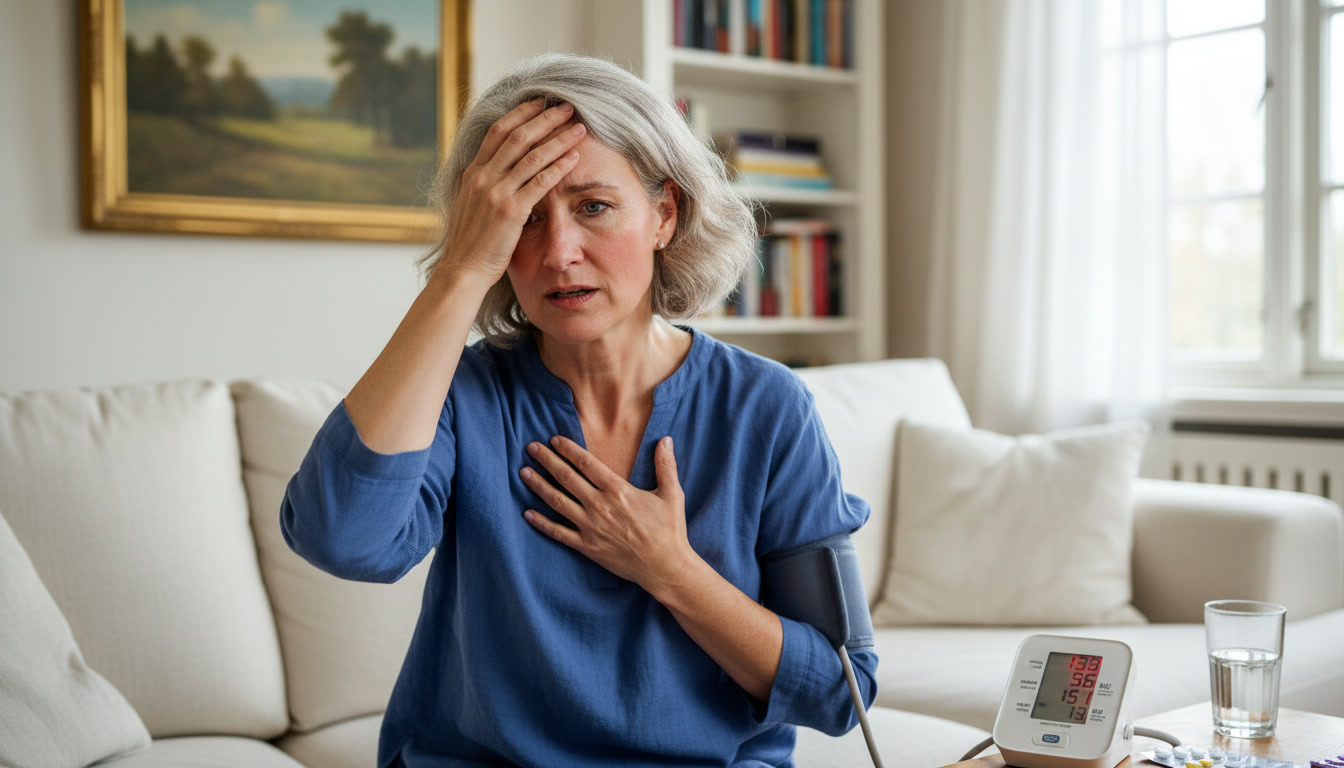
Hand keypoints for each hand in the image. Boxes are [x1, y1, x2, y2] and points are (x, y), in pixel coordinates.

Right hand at [433, 98, 587, 285]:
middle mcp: (483, 177)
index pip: (498, 132)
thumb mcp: (471, 205)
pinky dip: (559, 167)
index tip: (539, 102)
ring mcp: (496, 192)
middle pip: (518, 136)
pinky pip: (540, 182)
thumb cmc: (471, 243)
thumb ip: (484, 185)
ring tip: (579, 128)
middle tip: (567, 106)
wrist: (463, 269)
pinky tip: (575, 158)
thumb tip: (498, 170)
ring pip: (532, 155)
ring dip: (558, 138)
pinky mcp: (511, 211)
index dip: (520, 114)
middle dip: (545, 118)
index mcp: (473, 172)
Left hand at [520, 435, 695, 592]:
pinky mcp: (587, 546)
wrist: (664, 567)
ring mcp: (591, 527)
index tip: (553, 439)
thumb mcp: (672, 493)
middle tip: (531, 447)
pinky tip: (527, 513)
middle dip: (547, 460)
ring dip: (538, 485)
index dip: (568, 449)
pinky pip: (558, 533)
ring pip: (557, 501)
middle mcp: (600, 506)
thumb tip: (666, 439)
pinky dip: (541, 523)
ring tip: (524, 472)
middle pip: (566, 477)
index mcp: (618, 490)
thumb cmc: (669, 530)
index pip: (586, 463)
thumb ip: (666, 464)